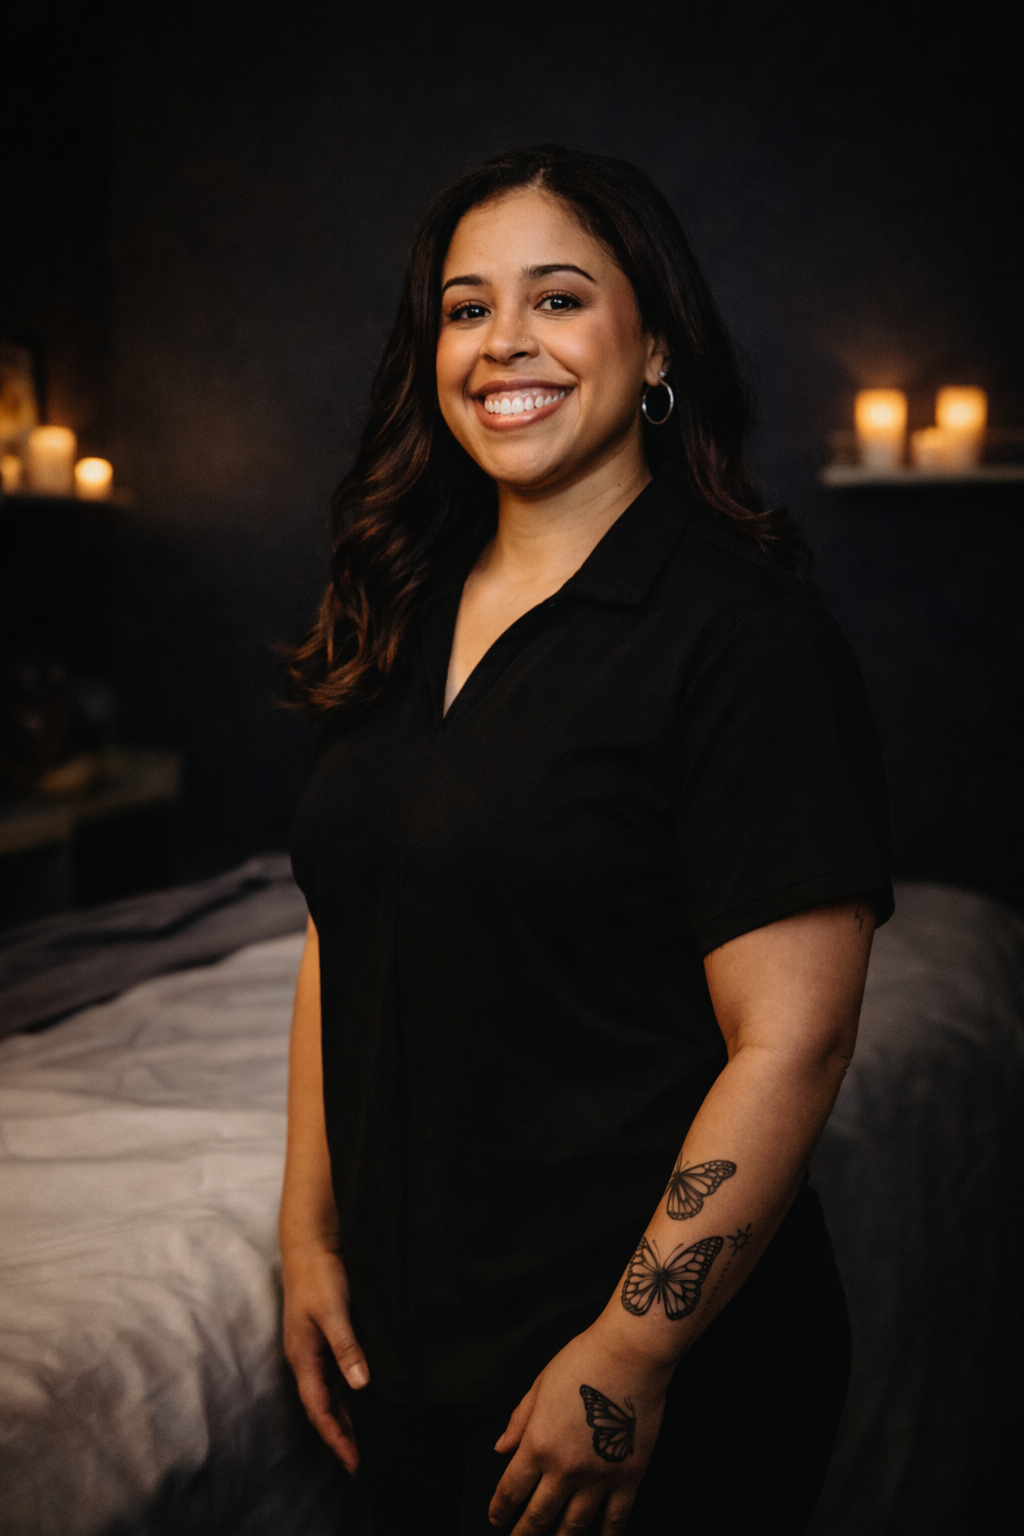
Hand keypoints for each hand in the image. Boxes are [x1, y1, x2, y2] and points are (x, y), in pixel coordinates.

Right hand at [281, 1243, 369, 1472]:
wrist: (310, 1243)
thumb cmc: (319, 1276)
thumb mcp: (333, 1312)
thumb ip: (346, 1348)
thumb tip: (361, 1385)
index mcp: (303, 1358)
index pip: (319, 1410)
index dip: (336, 1438)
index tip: (355, 1462)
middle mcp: (306, 1358)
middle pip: (324, 1407)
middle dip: (341, 1434)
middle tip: (364, 1460)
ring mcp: (314, 1348)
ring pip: (331, 1391)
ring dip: (347, 1414)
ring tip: (368, 1437)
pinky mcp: (324, 1335)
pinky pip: (336, 1374)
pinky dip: (350, 1391)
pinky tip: (366, 1395)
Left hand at [489, 1323, 670, 1534]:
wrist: (630, 1355)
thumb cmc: (583, 1361)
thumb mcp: (540, 1385)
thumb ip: (520, 1421)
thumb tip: (501, 1448)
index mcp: (539, 1444)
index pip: (511, 1490)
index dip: (500, 1509)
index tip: (496, 1518)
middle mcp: (565, 1468)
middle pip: (538, 1515)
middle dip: (523, 1533)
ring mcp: (598, 1477)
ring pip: (573, 1525)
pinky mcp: (628, 1477)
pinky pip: (615, 1520)